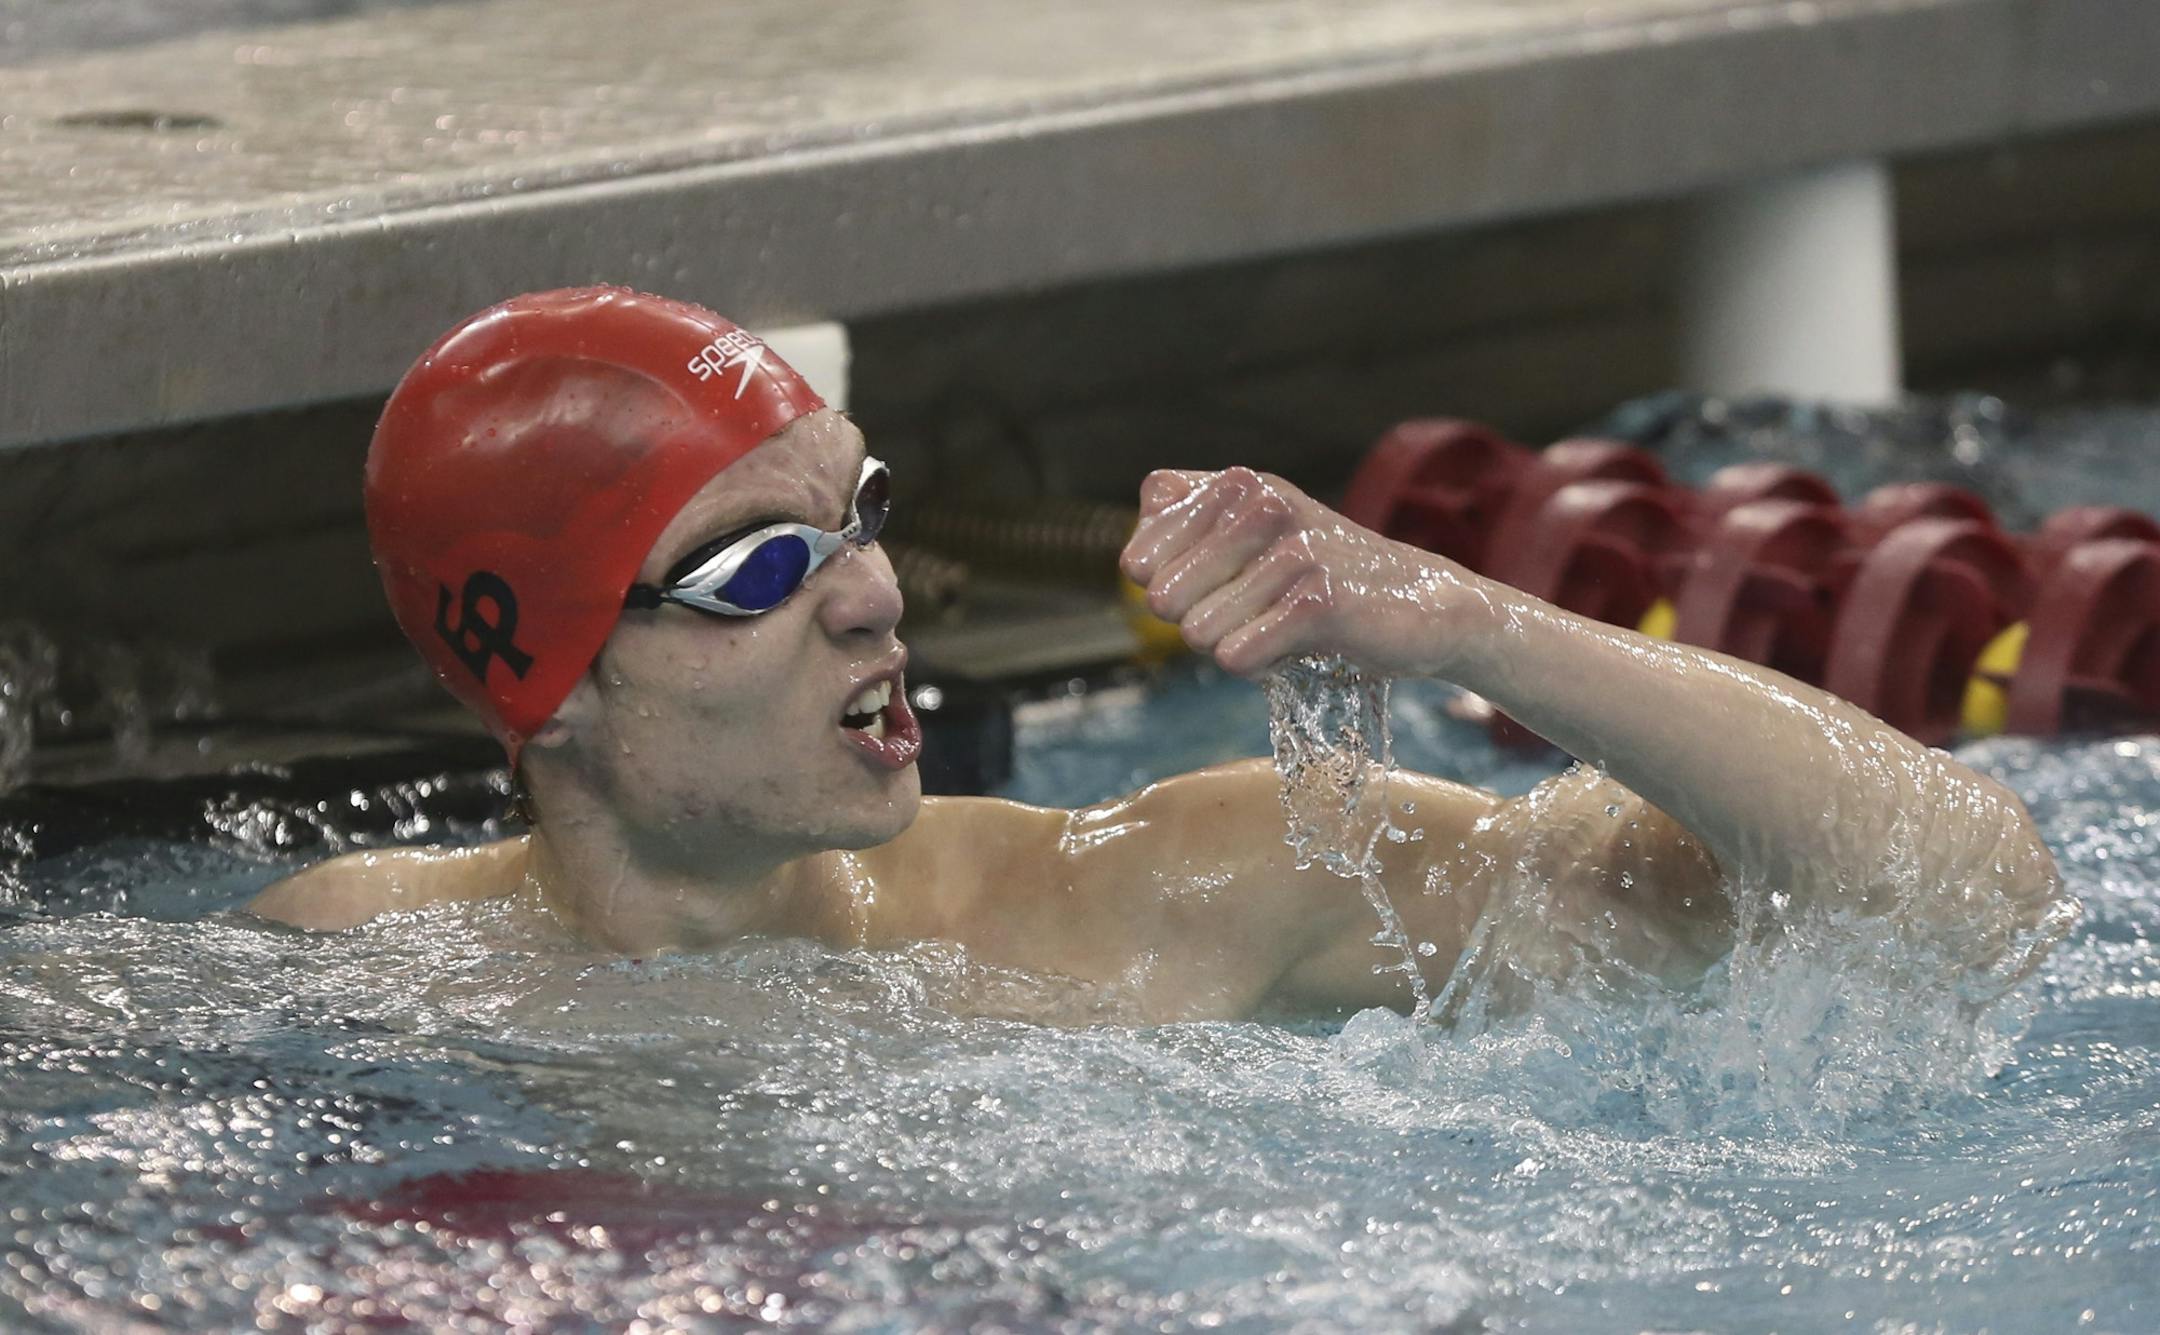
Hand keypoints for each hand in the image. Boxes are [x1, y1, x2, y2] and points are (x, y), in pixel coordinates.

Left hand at [1119, 467, 1485, 678]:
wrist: (1423, 604)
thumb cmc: (1318, 577)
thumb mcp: (1249, 537)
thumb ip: (1181, 530)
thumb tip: (1133, 562)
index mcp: (1236, 485)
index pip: (1139, 551)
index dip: (1162, 586)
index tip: (1207, 586)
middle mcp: (1261, 504)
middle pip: (1162, 598)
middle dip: (1196, 621)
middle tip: (1250, 612)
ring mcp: (1292, 549)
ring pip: (1198, 632)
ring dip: (1232, 645)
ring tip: (1277, 626)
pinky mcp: (1320, 600)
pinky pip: (1236, 655)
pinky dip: (1258, 665)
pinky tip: (1294, 647)